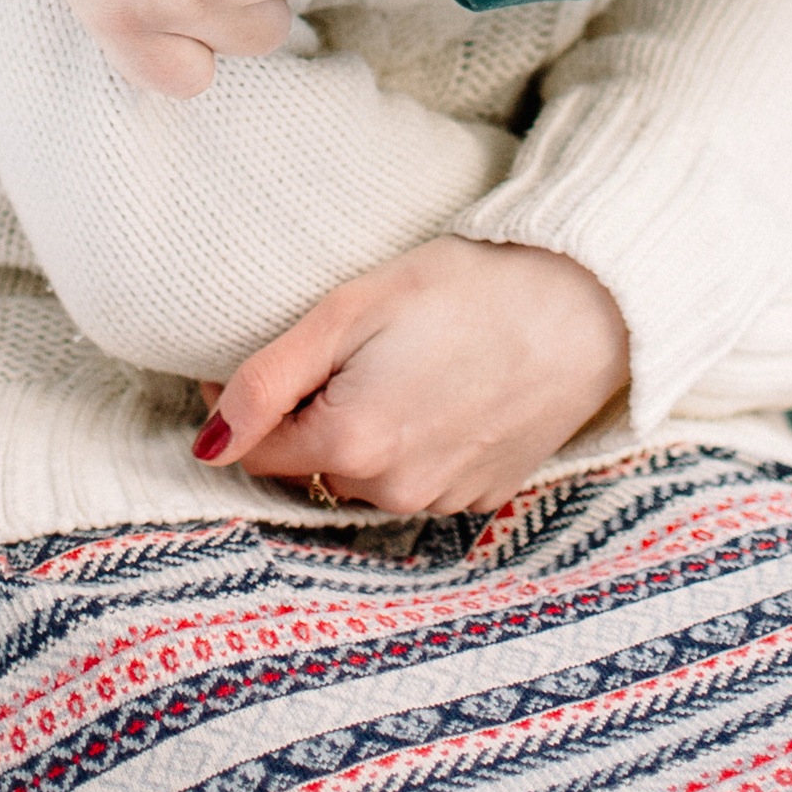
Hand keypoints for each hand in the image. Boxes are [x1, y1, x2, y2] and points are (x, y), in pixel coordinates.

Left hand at [193, 237, 630, 519]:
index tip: (242, 358)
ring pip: (360, 474)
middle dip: (303, 416)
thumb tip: (207, 443)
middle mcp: (392, 491)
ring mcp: (441, 499)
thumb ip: (269, 380)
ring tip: (392, 362)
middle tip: (337, 347)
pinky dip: (408, 442)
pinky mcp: (480, 494)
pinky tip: (434, 389)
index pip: (253, 450)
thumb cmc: (464, 291)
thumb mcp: (351, 310)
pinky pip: (414, 478)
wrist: (584, 308)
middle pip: (308, 464)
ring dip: (356, 432)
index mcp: (352, 445)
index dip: (235, 404)